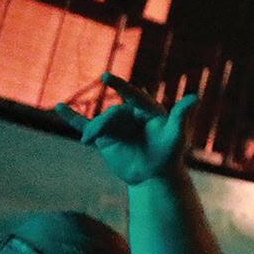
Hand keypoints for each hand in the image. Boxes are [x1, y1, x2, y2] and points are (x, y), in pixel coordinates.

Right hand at [56, 73, 195, 186]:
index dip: (120, 86)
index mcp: (147, 109)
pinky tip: (58, 107)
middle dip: (105, 122)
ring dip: (93, 129)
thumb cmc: (169, 154)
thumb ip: (181, 116)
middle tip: (93, 136)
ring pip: (100, 122)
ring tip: (87, 139)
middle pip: (113, 113)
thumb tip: (195, 97)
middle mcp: (130, 114)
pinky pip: (86, 125)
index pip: (132, 95)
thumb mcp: (176, 135)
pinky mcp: (105, 138)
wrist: (154, 176)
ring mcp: (117, 125)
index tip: (106, 77)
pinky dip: (72, 117)